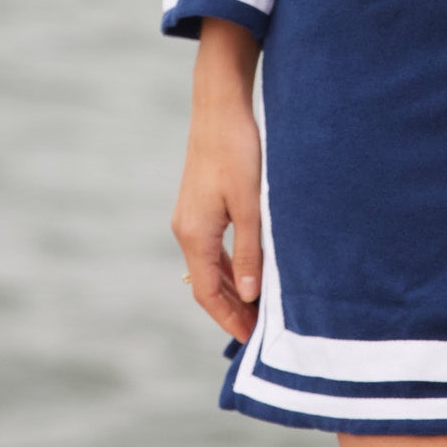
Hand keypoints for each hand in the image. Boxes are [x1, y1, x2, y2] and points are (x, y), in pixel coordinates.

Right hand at [170, 18, 263, 343]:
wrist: (219, 107)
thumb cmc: (237, 152)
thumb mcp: (250, 205)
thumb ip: (250, 251)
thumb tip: (249, 294)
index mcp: (195, 235)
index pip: (207, 293)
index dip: (229, 318)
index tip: (251, 338)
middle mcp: (186, 230)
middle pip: (205, 284)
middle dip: (232, 308)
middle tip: (260, 329)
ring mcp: (190, 216)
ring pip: (208, 266)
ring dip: (230, 288)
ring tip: (257, 306)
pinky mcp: (199, 203)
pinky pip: (211, 247)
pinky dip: (227, 265)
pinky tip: (246, 269)